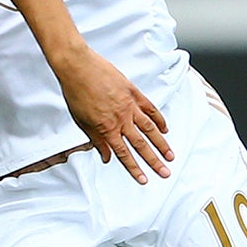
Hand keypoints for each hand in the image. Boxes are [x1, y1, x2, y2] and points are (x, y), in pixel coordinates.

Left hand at [56, 48, 171, 183]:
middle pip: (141, 145)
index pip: (123, 154)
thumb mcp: (81, 121)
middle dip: (154, 161)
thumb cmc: (76, 92)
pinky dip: (159, 120)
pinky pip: (150, 109)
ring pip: (150, 129)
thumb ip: (96, 140)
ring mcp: (130, 106)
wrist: (78, 67)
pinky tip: (165, 129)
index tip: (144, 179)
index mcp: (106, 128)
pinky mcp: (134, 93)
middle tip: (165, 172)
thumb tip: (105, 156)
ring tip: (170, 155)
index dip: (134, 168)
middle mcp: (121, 119)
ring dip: (161, 144)